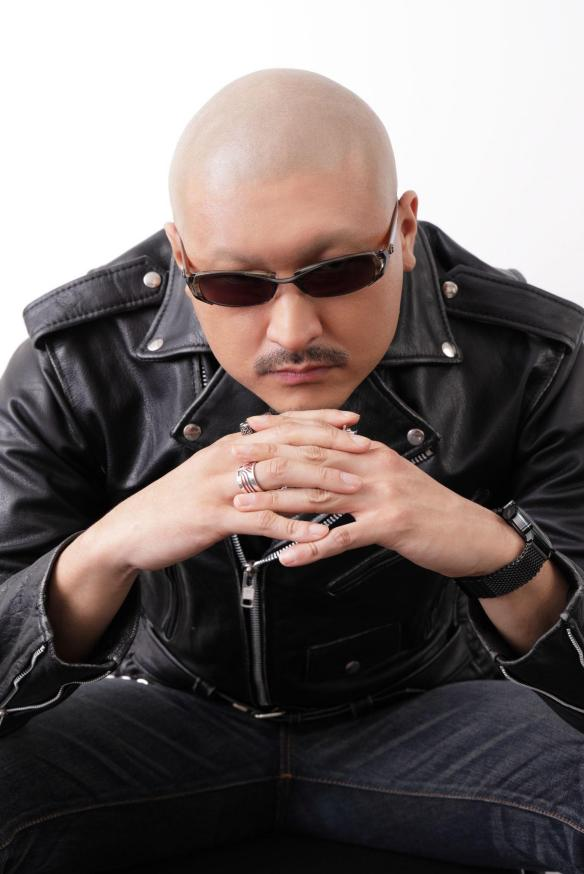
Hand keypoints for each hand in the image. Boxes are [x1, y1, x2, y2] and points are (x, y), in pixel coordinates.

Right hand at [90, 409, 370, 573]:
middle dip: (332, 447)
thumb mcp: (212, 472)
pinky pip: (261, 519)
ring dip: (321, 482)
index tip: (354, 422)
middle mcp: (227, 457)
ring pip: (279, 477)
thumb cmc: (177, 503)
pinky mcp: (214, 517)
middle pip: (289, 444)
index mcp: (230, 445)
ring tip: (354, 489)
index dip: (320, 422)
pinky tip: (316, 534)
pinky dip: (292, 526)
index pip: (283, 425)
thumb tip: (279, 456)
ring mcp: (220, 486)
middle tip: (367, 453)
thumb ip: (243, 461)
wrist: (133, 528)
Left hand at [231, 410, 524, 576]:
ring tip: (244, 506)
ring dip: (277, 502)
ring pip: (319, 494)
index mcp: (370, 452)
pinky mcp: (390, 526)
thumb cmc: (427, 508)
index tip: (249, 429)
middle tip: (232, 462)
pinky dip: (312, 547)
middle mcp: (373, 466)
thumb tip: (323, 461)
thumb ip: (358, 466)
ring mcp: (382, 495)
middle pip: (311, 459)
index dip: (281, 432)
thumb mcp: (391, 477)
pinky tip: (288, 556)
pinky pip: (343, 538)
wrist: (470, 532)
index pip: (318, 435)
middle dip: (267, 460)